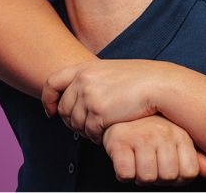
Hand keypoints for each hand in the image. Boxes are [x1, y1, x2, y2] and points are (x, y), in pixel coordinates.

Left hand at [42, 59, 175, 142]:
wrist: (158, 85)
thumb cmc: (139, 79)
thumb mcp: (110, 71)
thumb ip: (92, 80)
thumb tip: (76, 98)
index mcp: (85, 68)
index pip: (52, 82)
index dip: (48, 99)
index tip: (51, 111)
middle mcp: (83, 81)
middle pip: (63, 109)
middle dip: (72, 121)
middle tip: (87, 126)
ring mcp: (89, 98)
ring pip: (76, 124)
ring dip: (86, 130)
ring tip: (102, 128)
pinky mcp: (99, 114)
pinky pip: (89, 132)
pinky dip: (97, 136)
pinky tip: (109, 132)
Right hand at [103, 115, 205, 185]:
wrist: (118, 110)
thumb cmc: (151, 130)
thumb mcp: (177, 142)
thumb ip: (197, 160)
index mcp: (180, 134)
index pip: (189, 173)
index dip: (178, 178)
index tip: (168, 166)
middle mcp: (162, 133)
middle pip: (168, 177)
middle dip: (158, 177)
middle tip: (150, 162)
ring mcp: (140, 136)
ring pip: (147, 177)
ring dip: (140, 175)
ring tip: (138, 159)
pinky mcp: (118, 141)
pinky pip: (126, 174)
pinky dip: (124, 173)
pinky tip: (126, 158)